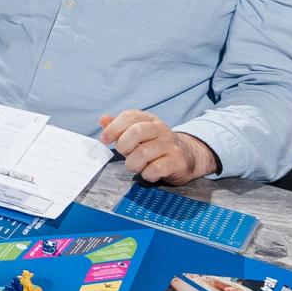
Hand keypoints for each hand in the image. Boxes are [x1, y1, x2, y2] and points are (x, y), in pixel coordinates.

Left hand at [99, 110, 216, 183]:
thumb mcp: (137, 134)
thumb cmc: (154, 147)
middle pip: (136, 132)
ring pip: (143, 153)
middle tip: (124, 153)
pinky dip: (147, 174)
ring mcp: (170, 145)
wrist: (188, 157)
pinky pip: (155, 168)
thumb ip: (119, 128)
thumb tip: (103, 119)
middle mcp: (161, 130)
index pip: (129, 116)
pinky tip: (149, 173)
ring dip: (133, 163)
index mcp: (149, 120)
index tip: (105, 140)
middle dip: (124, 145)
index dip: (113, 128)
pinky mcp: (177, 161)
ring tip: (136, 166)